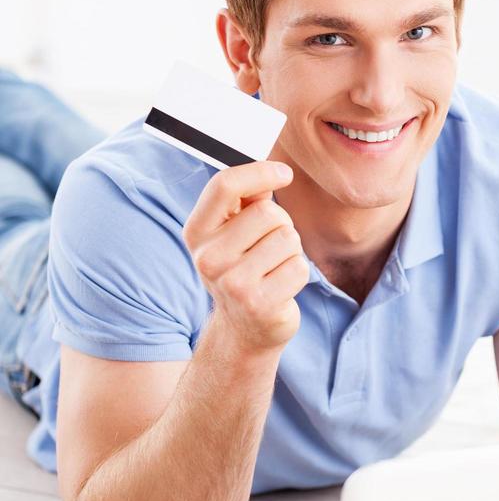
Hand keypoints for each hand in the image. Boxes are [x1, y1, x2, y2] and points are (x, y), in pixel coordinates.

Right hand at [182, 161, 308, 350]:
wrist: (243, 328)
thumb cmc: (242, 269)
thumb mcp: (233, 233)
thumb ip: (247, 201)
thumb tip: (272, 173)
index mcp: (197, 232)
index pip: (225, 185)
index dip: (260, 172)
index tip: (284, 173)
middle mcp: (208, 258)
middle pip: (268, 213)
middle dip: (281, 225)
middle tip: (269, 248)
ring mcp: (233, 284)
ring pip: (289, 239)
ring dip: (291, 251)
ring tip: (273, 268)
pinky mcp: (260, 304)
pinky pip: (299, 267)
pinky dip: (298, 274)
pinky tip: (281, 286)